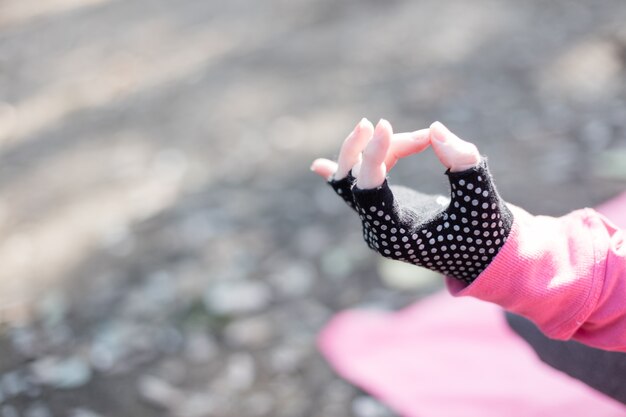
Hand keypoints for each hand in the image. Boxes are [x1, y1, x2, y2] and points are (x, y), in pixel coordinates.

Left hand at [311, 119, 511, 283]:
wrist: (483, 256)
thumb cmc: (484, 234)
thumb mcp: (482, 200)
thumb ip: (464, 165)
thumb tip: (436, 129)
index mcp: (395, 236)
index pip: (368, 189)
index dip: (372, 154)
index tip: (383, 124)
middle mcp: (377, 230)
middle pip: (352, 181)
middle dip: (369, 148)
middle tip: (380, 123)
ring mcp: (376, 221)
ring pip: (353, 179)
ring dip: (372, 150)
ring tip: (388, 128)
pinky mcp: (381, 211)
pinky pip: (352, 190)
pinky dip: (340, 172)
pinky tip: (317, 165)